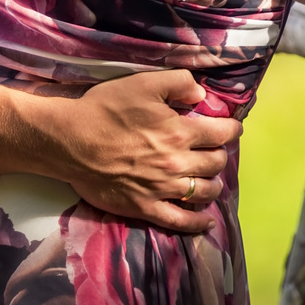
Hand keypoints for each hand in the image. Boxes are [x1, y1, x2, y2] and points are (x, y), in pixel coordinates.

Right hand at [47, 70, 240, 233]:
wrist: (72, 141)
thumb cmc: (106, 108)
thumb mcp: (142, 82)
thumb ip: (178, 82)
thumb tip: (202, 95)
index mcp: (179, 131)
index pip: (220, 133)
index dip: (231, 129)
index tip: (232, 128)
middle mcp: (177, 163)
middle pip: (215, 163)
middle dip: (220, 155)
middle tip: (216, 150)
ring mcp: (163, 189)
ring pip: (204, 192)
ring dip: (214, 185)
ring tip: (212, 179)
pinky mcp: (146, 208)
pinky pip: (180, 221)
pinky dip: (198, 222)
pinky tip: (206, 220)